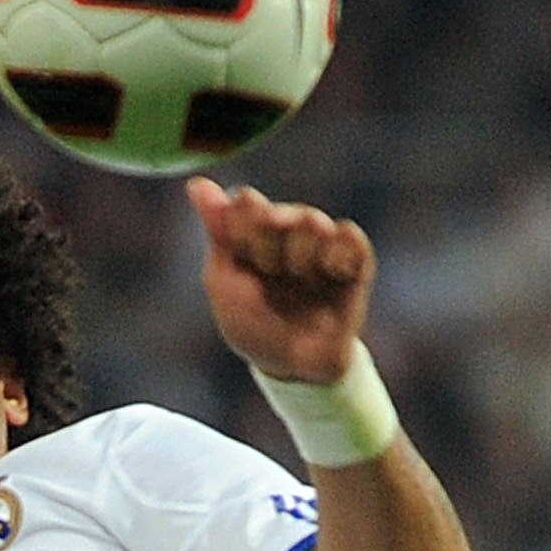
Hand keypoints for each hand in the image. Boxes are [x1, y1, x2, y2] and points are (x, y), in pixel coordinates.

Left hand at [186, 178, 374, 385]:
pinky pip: (349, 237)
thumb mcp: (225, 282)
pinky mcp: (355, 259)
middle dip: (269, 252)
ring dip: (300, 259)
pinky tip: (329, 274)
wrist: (295, 366)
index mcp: (254, 232)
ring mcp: (323, 242)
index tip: (244, 255)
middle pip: (278, 214)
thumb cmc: (253, 326)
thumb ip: (218, 231)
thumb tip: (196, 183)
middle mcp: (289, 230)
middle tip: (272, 277)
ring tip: (302, 283)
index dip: (242, 231)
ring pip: (312, 222)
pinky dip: (336, 255)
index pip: (245, 204)